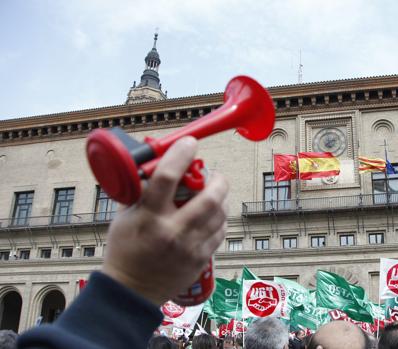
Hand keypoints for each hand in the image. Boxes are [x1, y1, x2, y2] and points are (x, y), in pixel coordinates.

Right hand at [102, 136, 228, 304]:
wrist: (131, 291)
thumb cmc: (125, 249)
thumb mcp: (125, 216)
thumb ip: (141, 190)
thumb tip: (156, 162)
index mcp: (148, 217)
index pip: (167, 177)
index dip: (181, 155)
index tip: (189, 143)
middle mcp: (172, 232)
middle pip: (209, 198)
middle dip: (217, 180)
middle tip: (213, 174)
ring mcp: (189, 248)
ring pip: (220, 214)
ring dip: (221, 198)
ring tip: (214, 193)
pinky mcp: (200, 259)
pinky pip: (221, 231)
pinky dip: (220, 218)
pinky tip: (212, 215)